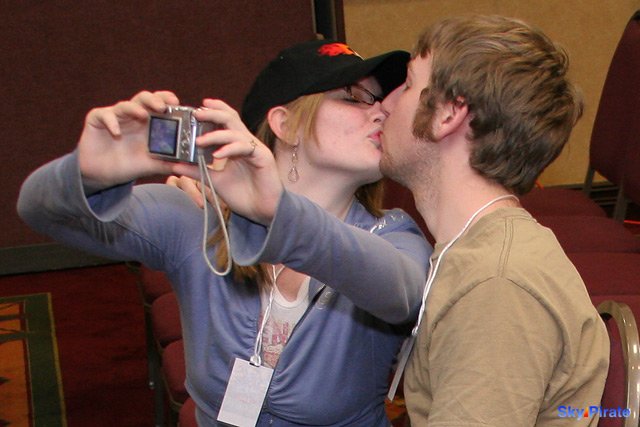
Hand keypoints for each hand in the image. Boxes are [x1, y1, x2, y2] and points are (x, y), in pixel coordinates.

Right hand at [77, 90, 194, 188]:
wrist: (101, 174)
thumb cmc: (128, 165)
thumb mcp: (151, 165)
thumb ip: (168, 163)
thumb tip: (188, 166)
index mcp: (148, 123)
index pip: (160, 104)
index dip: (167, 100)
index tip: (177, 104)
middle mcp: (133, 116)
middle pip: (144, 99)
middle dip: (154, 100)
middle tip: (163, 107)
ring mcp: (115, 116)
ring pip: (125, 105)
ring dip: (135, 108)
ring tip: (143, 116)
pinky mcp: (97, 119)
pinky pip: (104, 115)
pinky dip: (111, 122)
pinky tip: (117, 132)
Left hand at [171, 99, 282, 224]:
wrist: (263, 211)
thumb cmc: (243, 195)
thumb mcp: (214, 181)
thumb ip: (197, 171)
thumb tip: (175, 164)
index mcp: (236, 145)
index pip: (226, 121)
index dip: (214, 111)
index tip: (197, 109)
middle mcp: (246, 143)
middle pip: (231, 119)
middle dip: (213, 114)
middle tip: (196, 114)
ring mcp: (255, 149)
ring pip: (235, 132)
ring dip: (216, 134)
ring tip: (199, 141)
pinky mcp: (263, 157)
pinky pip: (244, 147)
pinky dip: (229, 149)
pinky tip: (217, 155)